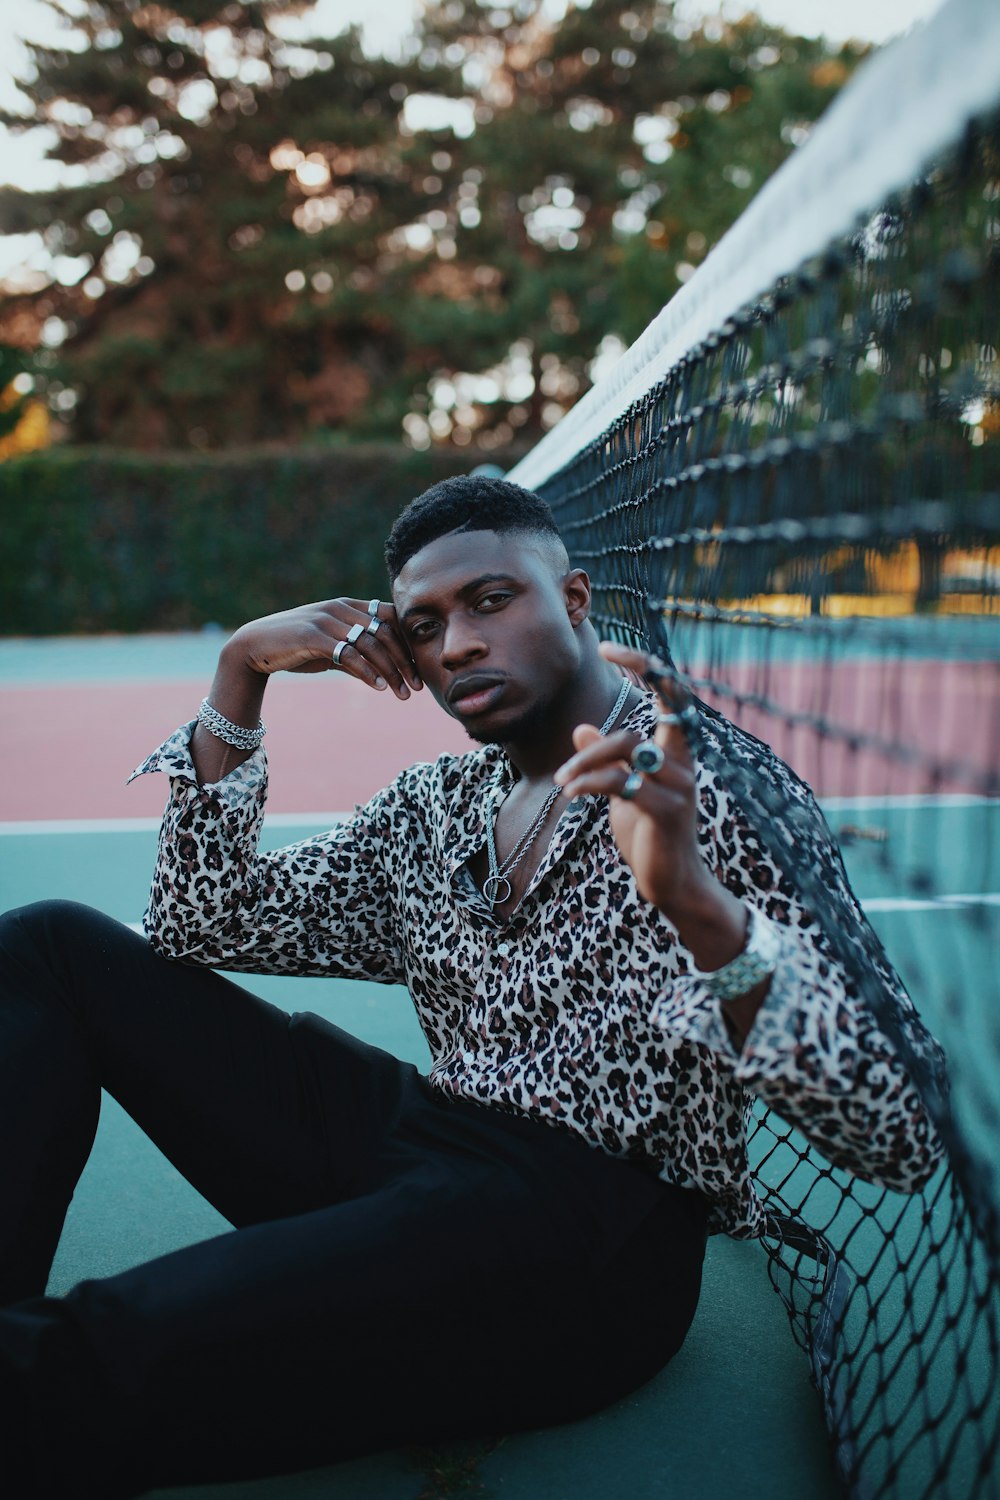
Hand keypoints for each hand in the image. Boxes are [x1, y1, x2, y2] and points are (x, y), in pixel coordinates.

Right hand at [225, 597, 421, 699]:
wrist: (255, 646)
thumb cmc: (296, 648)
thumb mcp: (331, 650)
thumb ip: (356, 655)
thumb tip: (382, 675)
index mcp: (348, 606)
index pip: (391, 616)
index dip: (408, 642)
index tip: (418, 668)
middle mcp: (341, 608)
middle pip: (386, 632)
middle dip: (405, 662)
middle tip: (418, 686)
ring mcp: (327, 620)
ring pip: (371, 644)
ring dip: (391, 671)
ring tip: (402, 693)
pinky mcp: (313, 636)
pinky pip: (349, 654)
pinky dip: (367, 671)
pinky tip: (378, 687)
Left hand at [555, 644, 710, 914]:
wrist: (673, 886)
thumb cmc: (649, 837)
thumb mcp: (623, 793)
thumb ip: (608, 761)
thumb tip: (581, 727)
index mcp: (677, 754)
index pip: (672, 697)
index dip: (648, 668)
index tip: (610, 649)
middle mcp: (684, 763)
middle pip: (655, 713)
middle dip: (626, 693)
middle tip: (589, 688)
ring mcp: (680, 787)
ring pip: (629, 747)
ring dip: (585, 760)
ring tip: (561, 781)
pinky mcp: (667, 812)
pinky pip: (622, 783)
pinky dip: (589, 784)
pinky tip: (570, 793)